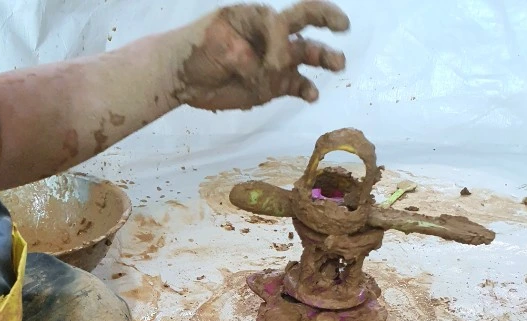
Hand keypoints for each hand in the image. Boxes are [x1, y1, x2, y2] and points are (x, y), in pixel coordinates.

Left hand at [174, 1, 348, 110]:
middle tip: (343, 26)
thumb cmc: (195, 50)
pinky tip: (312, 96)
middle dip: (326, 20)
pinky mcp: (271, 85)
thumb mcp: (216, 42)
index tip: (271, 65)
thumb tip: (264, 71)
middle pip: (304, 23)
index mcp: (257, 18)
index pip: (282, 22)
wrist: (182, 78)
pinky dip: (306, 89)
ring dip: (324, 58)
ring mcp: (273, 62)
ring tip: (338, 64)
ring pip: (305, 55)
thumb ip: (243, 54)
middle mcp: (271, 36)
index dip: (281, 43)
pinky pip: (295, 85)